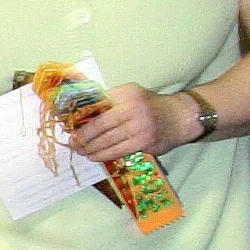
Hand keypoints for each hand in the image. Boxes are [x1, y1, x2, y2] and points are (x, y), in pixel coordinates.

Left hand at [69, 85, 190, 162]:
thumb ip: (110, 102)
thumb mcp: (131, 96)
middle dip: (83, 135)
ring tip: (81, 151)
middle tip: (72, 143)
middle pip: (101, 123)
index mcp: (127, 92)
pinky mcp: (144, 141)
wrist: (180, 117)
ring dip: (91, 148)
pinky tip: (95, 156)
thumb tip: (82, 115)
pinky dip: (104, 154)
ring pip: (108, 139)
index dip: (82, 116)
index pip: (98, 104)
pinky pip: (119, 150)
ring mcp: (140, 125)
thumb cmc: (150, 107)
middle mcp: (133, 106)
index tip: (69, 125)